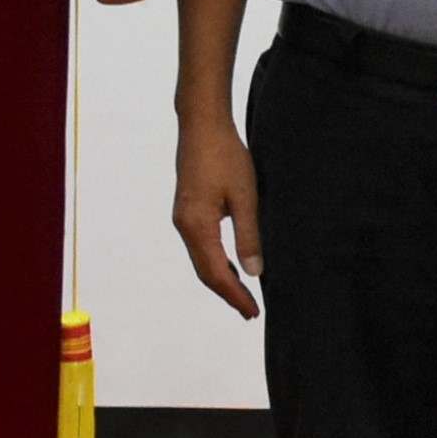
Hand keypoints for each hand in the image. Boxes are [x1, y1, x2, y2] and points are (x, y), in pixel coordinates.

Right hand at [172, 111, 264, 320]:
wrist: (202, 126)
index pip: (217, 273)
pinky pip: (200, 247)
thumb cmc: (226, 157)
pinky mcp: (187, 210)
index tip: (254, 311)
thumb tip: (254, 273)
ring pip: (201, 261)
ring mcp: (183, 218)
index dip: (235, 295)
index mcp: (198, 226)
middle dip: (228, 293)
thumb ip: (248, 236)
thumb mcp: (245, 197)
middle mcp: (185, 226)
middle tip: (251, 311)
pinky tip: (232, 264)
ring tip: (244, 294)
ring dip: (222, 279)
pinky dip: (216, 262)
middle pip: (205, 272)